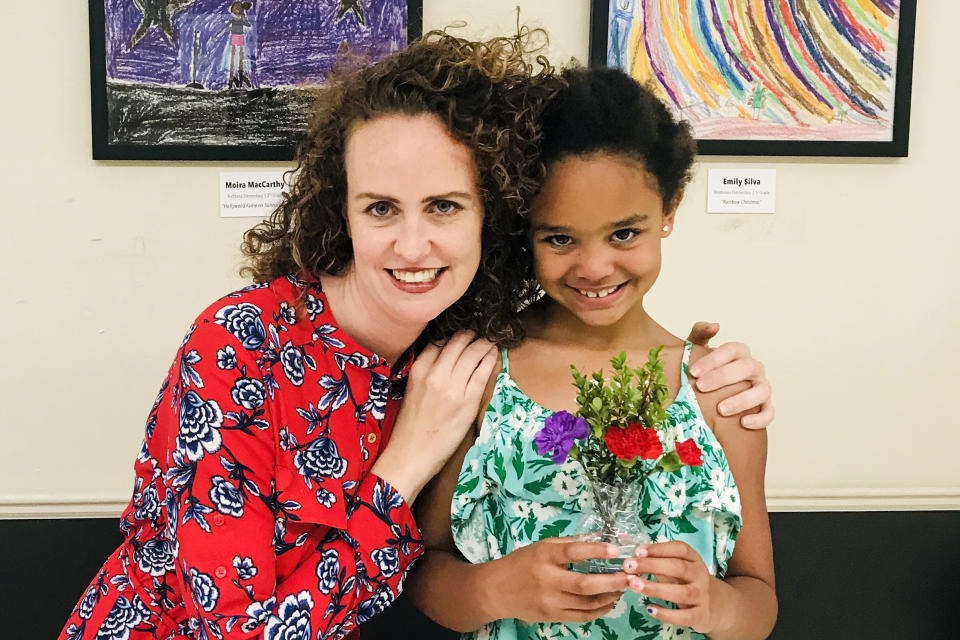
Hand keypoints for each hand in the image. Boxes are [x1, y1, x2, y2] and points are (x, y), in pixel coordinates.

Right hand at [372, 332, 496, 501]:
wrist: (411, 454)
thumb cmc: (410, 426)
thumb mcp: (412, 389)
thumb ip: (426, 371)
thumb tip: (445, 357)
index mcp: (418, 369)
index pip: (439, 340)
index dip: (453, 335)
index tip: (462, 335)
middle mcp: (435, 373)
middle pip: (458, 341)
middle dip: (471, 334)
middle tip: (480, 334)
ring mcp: (453, 387)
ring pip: (473, 352)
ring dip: (484, 343)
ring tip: (490, 342)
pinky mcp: (467, 402)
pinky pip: (482, 372)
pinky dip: (490, 359)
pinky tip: (493, 355)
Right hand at [492, 537, 629, 623]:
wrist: (495, 590)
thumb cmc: (521, 563)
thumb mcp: (541, 547)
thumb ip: (567, 544)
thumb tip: (598, 539)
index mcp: (544, 557)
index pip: (573, 552)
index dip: (596, 550)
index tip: (616, 549)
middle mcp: (547, 580)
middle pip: (585, 584)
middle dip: (612, 581)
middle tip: (629, 576)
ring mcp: (550, 602)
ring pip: (587, 603)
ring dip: (609, 596)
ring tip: (622, 588)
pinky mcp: (552, 617)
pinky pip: (582, 616)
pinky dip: (599, 610)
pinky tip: (608, 601)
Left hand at [623, 542, 725, 633]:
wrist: (717, 605)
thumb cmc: (689, 581)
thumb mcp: (679, 567)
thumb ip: (659, 562)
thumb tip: (633, 558)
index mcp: (694, 559)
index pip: (679, 549)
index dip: (658, 549)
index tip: (638, 551)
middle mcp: (700, 575)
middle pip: (678, 568)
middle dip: (651, 566)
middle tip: (629, 566)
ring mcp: (702, 595)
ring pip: (680, 592)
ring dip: (655, 588)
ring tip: (634, 585)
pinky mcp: (701, 615)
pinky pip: (684, 616)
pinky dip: (667, 614)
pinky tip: (650, 609)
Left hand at [686, 322, 773, 429]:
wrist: (710, 392)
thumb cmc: (704, 370)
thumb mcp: (697, 350)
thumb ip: (701, 334)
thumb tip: (714, 326)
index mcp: (739, 353)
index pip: (732, 350)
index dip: (713, 359)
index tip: (693, 371)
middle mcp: (754, 368)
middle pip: (746, 368)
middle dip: (723, 377)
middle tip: (701, 387)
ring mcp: (762, 387)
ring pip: (761, 391)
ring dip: (742, 400)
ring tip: (721, 409)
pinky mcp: (765, 406)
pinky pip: (769, 412)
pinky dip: (760, 418)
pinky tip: (743, 423)